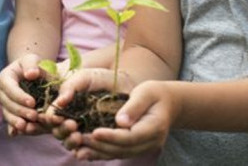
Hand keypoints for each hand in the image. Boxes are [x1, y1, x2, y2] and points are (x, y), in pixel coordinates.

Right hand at [0, 54, 49, 135]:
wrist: (30, 75)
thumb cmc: (31, 66)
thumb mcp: (32, 59)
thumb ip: (32, 64)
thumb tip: (31, 74)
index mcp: (4, 78)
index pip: (9, 88)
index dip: (20, 96)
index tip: (33, 102)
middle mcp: (1, 92)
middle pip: (7, 103)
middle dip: (20, 110)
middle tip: (34, 116)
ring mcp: (4, 104)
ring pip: (7, 114)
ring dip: (16, 121)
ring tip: (26, 127)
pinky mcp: (9, 113)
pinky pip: (9, 122)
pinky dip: (13, 128)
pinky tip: (17, 134)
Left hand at [51, 72, 168, 160]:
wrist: (169, 104)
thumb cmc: (155, 94)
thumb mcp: (146, 92)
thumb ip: (134, 106)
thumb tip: (120, 122)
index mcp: (154, 127)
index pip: (131, 136)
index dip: (112, 136)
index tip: (94, 132)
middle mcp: (150, 142)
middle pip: (123, 149)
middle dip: (100, 145)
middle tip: (80, 138)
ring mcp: (143, 147)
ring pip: (119, 154)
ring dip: (98, 152)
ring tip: (78, 147)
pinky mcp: (135, 148)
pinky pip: (118, 153)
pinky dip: (101, 154)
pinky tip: (85, 152)